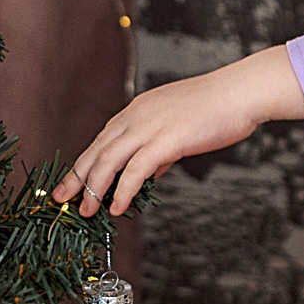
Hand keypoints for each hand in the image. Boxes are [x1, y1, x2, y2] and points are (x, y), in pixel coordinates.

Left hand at [55, 45, 303, 218]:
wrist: (241, 93)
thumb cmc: (218, 109)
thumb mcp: (181, 126)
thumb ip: (162, 148)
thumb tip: (150, 172)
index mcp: (138, 110)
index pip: (102, 140)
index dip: (85, 163)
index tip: (72, 182)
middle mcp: (136, 116)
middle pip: (96, 150)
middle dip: (76, 177)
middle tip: (61, 199)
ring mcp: (149, 127)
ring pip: (108, 161)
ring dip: (94, 189)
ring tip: (86, 210)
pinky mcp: (166, 140)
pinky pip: (135, 171)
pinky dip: (122, 191)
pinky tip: (118, 208)